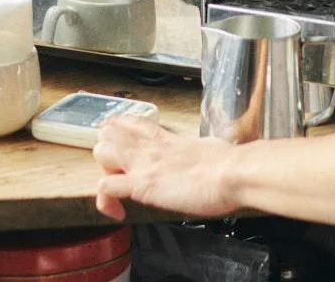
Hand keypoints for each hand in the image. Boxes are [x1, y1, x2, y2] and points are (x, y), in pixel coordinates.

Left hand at [93, 116, 240, 221]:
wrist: (232, 175)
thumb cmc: (228, 165)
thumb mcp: (209, 148)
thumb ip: (199, 151)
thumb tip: (207, 155)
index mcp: (168, 138)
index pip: (134, 122)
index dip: (121, 130)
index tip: (121, 140)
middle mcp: (152, 147)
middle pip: (111, 134)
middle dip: (107, 148)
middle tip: (114, 167)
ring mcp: (144, 165)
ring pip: (102, 152)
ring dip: (102, 169)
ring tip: (113, 186)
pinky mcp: (142, 185)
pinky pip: (106, 188)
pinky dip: (105, 202)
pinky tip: (116, 212)